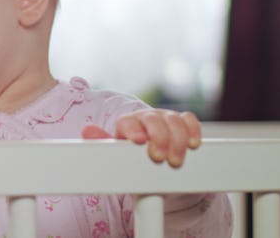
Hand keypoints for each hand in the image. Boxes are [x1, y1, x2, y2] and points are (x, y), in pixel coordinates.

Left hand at [81, 109, 201, 167]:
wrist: (152, 161)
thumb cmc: (132, 156)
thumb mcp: (117, 153)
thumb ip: (103, 143)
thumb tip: (87, 130)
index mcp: (128, 124)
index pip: (128, 122)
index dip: (133, 129)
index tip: (138, 141)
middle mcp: (147, 118)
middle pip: (153, 120)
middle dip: (159, 138)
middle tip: (159, 158)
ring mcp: (165, 119)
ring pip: (173, 121)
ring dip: (177, 140)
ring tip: (175, 160)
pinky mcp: (182, 124)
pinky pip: (189, 121)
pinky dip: (192, 131)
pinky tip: (192, 144)